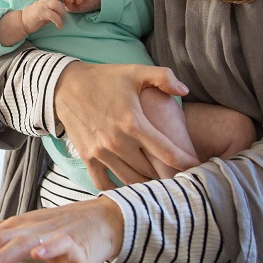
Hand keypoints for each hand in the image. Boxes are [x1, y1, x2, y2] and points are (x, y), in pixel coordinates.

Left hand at [0, 198, 123, 262]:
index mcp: (17, 226)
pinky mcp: (72, 242)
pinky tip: (39, 255)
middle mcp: (30, 228)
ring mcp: (51, 234)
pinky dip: (49, 249)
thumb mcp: (26, 226)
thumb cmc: (62, 226)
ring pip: (24, 243)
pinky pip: (59, 244)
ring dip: (4, 256)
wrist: (102, 220)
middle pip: (0, 239)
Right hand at [19, 0, 69, 33]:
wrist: (23, 22)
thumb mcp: (46, 8)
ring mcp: (42, 5)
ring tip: (61, 20)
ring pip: (57, 4)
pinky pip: (52, 15)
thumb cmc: (37, 16)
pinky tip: (59, 26)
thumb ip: (54, 3)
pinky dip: (58, 21)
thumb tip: (62, 0)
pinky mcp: (40, 13)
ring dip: (62, 12)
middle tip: (70, 1)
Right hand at [55, 61, 199, 189]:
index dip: (186, 163)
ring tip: (159, 184)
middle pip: (151, 171)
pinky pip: (104, 184)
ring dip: (146, 184)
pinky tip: (129, 188)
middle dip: (167, 175)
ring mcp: (101, 152)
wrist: (65, 85)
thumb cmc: (105, 79)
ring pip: (131, 180)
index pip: (168, 153)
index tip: (197, 167)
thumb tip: (185, 90)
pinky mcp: (87, 157)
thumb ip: (164, 77)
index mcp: (134, 123)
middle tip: (179, 176)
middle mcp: (118, 142)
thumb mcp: (135, 71)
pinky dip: (118, 190)